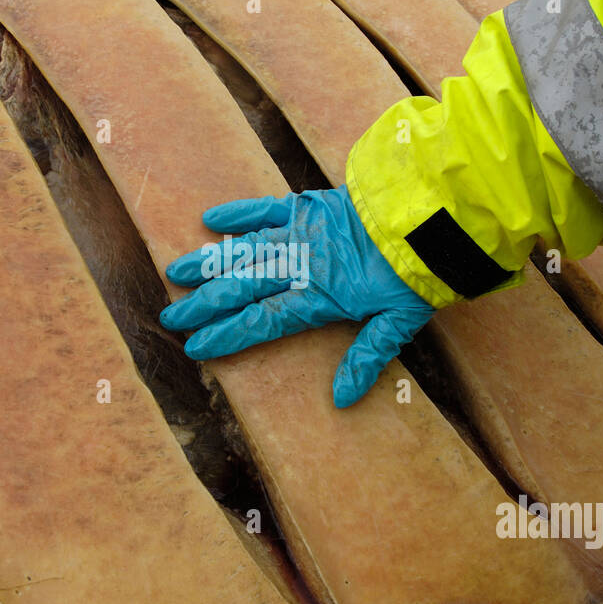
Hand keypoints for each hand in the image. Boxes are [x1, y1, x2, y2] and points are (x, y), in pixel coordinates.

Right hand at [160, 186, 433, 407]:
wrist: (431, 215)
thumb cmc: (417, 271)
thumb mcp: (399, 322)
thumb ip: (366, 358)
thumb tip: (340, 400)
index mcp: (320, 296)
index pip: (262, 320)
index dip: (226, 335)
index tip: (196, 346)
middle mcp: (301, 264)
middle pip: (241, 287)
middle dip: (204, 304)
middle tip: (171, 316)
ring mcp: (302, 231)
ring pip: (244, 249)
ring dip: (209, 262)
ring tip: (175, 273)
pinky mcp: (310, 204)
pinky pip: (266, 208)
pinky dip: (239, 213)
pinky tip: (210, 219)